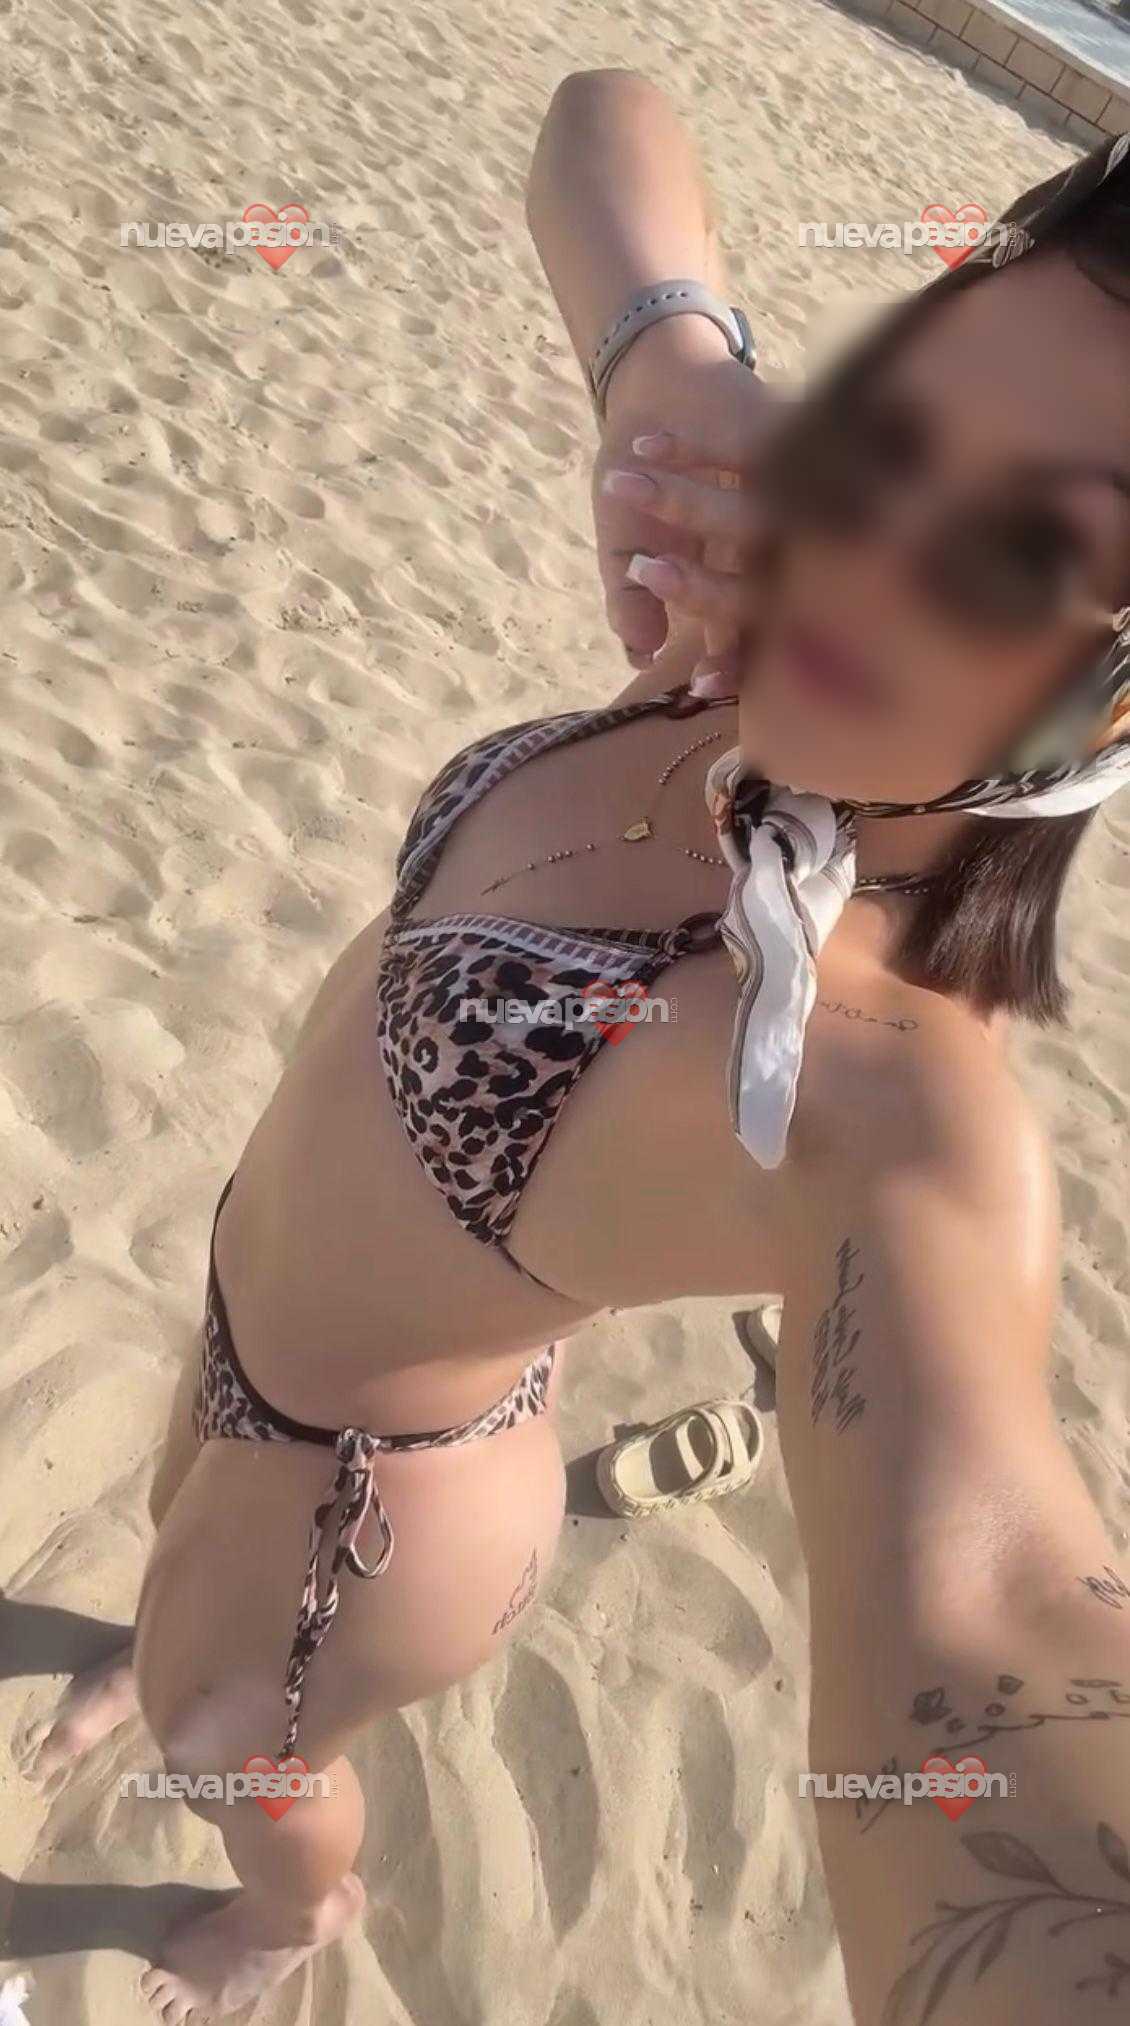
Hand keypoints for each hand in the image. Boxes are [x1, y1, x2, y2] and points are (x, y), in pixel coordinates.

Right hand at [593, 315, 779, 678]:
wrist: (659, 395)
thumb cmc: (645, 483)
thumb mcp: (627, 548)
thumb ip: (632, 604)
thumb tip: (641, 654)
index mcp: (746, 583)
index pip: (756, 641)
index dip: (736, 669)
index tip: (698, 683)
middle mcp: (778, 543)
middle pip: (771, 589)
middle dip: (712, 594)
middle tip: (654, 576)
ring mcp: (787, 490)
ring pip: (751, 519)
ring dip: (680, 504)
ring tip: (623, 487)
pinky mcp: (783, 432)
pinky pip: (742, 452)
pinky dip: (683, 450)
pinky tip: (643, 447)